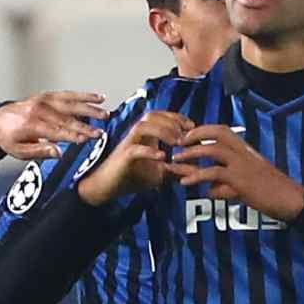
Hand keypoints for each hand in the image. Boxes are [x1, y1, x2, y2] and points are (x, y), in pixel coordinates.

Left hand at [0, 91, 108, 159]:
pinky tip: (98, 98)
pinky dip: (84, 96)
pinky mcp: (48, 95)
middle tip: (101, 132)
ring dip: (90, 108)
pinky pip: (69, 94)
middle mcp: (39, 110)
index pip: (57, 131)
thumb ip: (39, 151)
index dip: (73, 135)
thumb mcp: (19, 151)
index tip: (88, 139)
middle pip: (67, 118)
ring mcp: (44, 100)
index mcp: (31, 125)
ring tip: (105, 114)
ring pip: (71, 104)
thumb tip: (58, 152)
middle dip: (86, 126)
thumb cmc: (9, 138)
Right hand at [78, 111, 193, 205]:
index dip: (177, 117)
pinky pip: (135, 149)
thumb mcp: (159, 174)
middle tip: (186, 133)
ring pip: (142, 126)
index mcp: (144, 135)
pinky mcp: (122, 157)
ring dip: (162, 131)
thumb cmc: (131, 177)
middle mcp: (135, 136)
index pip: (160, 116)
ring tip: (176, 142)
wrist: (107, 188)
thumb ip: (176, 169)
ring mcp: (128, 144)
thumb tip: (197, 169)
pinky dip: (149, 151)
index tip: (192, 126)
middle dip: (171, 121)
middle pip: (152, 115)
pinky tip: (162, 157)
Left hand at [167, 125, 303, 221]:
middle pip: (216, 132)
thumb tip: (211, 189)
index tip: (187, 136)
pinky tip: (185, 182)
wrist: (291, 200)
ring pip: (212, 150)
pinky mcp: (241, 179)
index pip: (222, 130)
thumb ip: (228, 182)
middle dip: (194, 135)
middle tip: (178, 143)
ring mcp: (243, 164)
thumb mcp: (248, 182)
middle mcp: (244, 152)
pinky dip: (197, 176)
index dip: (203, 130)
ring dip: (191, 154)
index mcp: (246, 149)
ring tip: (175, 160)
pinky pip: (214, 173)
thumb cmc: (272, 192)